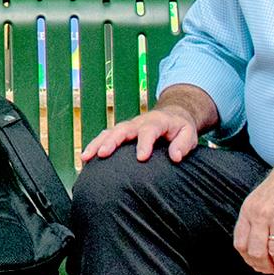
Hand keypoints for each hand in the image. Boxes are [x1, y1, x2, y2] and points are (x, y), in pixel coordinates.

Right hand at [80, 106, 201, 163]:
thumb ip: (183, 144)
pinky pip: (105, 137)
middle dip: (111, 141)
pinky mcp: (121, 132)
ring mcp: (128, 127)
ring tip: (85, 157)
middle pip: (122, 129)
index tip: (141, 158)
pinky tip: (85, 159)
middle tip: (102, 154)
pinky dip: (94, 145)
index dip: (144, 143)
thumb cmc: (180, 128)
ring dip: (97, 143)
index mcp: (157, 122)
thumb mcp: (188, 134)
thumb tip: (175, 157)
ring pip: (109, 132)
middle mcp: (139, 123)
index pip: (149, 131)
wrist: (173, 115)